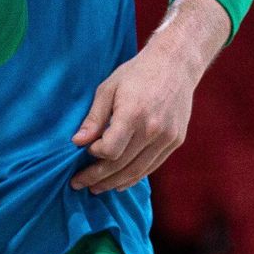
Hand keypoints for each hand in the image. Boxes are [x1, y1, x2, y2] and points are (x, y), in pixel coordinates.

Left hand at [71, 45, 195, 194]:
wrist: (176, 64)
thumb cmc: (137, 73)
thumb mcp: (109, 88)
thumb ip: (94, 117)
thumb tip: (77, 142)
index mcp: (133, 114)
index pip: (109, 150)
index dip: (94, 155)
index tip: (86, 151)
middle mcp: (152, 129)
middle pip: (121, 165)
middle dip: (97, 177)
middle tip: (78, 184)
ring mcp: (167, 137)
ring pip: (137, 171)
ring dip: (114, 183)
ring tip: (97, 188)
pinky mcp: (175, 141)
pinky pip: (152, 166)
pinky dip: (135, 177)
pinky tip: (120, 182)